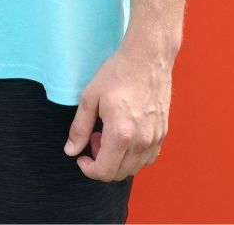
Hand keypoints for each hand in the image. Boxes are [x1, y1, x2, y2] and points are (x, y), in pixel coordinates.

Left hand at [64, 43, 170, 180]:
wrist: (147, 60)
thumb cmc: (117, 74)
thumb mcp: (89, 97)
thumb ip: (79, 128)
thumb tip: (71, 151)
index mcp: (121, 134)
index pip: (105, 171)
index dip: (88, 169)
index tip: (80, 156)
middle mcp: (141, 142)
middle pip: (119, 173)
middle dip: (101, 162)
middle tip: (94, 137)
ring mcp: (155, 140)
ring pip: (134, 168)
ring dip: (117, 159)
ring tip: (107, 133)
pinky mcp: (163, 135)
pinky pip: (147, 158)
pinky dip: (132, 155)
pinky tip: (124, 134)